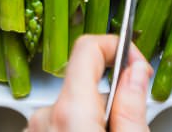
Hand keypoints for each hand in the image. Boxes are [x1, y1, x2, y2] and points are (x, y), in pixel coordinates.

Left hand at [28, 34, 152, 131]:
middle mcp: (45, 117)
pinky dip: (76, 130)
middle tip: (129, 123)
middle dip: (110, 96)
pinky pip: (59, 124)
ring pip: (73, 106)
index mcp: (70, 111)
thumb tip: (135, 71)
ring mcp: (35, 130)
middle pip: (84, 81)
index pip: (88, 47)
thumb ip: (132, 105)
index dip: (117, 47)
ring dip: (92, 118)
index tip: (136, 63)